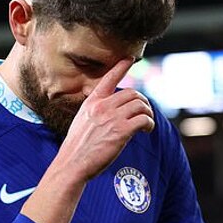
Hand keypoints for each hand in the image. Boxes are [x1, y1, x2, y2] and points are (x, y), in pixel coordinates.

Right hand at [57, 58, 154, 180]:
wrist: (72, 163)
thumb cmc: (77, 147)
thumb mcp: (82, 121)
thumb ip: (97, 112)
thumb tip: (113, 111)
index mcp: (92, 102)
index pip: (108, 79)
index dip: (120, 67)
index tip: (129, 59)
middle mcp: (102, 106)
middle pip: (132, 93)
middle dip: (143, 101)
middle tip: (145, 112)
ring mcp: (112, 118)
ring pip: (140, 105)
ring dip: (148, 112)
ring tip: (147, 122)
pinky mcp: (121, 131)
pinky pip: (144, 119)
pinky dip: (149, 124)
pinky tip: (147, 130)